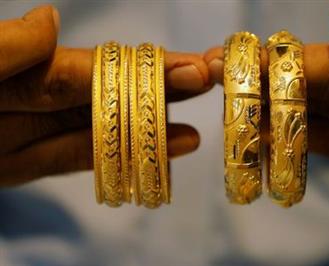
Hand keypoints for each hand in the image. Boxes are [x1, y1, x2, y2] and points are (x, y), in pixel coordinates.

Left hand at [0, 5, 210, 185]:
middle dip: (163, 91)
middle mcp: (28, 97)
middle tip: (210, 86)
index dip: (148, 71)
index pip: (98, 68)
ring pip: (102, 129)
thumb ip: (10, 48)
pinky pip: (75, 160)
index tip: (196, 68)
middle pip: (111, 94)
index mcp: (18, 65)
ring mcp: (24, 134)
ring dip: (151, 131)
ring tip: (196, 132)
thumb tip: (52, 17)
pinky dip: (118, 159)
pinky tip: (157, 155)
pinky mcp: (17, 166)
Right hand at [204, 7, 328, 175]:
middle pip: (309, 90)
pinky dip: (308, 146)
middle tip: (218, 90)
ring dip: (276, 121)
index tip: (225, 62)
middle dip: (263, 90)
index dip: (272, 63)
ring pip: (319, 121)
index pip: (318, 63)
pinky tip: (275, 142)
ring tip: (234, 119)